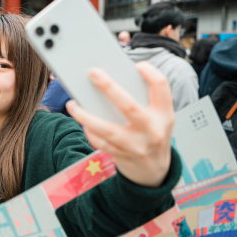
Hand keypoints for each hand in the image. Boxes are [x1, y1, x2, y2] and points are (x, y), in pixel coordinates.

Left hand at [66, 62, 173, 187]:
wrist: (155, 172)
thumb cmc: (152, 134)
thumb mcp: (158, 118)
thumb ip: (143, 100)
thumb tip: (109, 80)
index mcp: (165, 114)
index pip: (162, 87)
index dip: (151, 73)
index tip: (137, 65)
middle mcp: (153, 130)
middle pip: (130, 106)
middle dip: (110, 88)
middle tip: (93, 73)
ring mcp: (137, 146)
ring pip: (108, 130)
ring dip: (86, 116)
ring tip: (72, 104)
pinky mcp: (122, 157)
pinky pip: (101, 143)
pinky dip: (90, 132)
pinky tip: (82, 121)